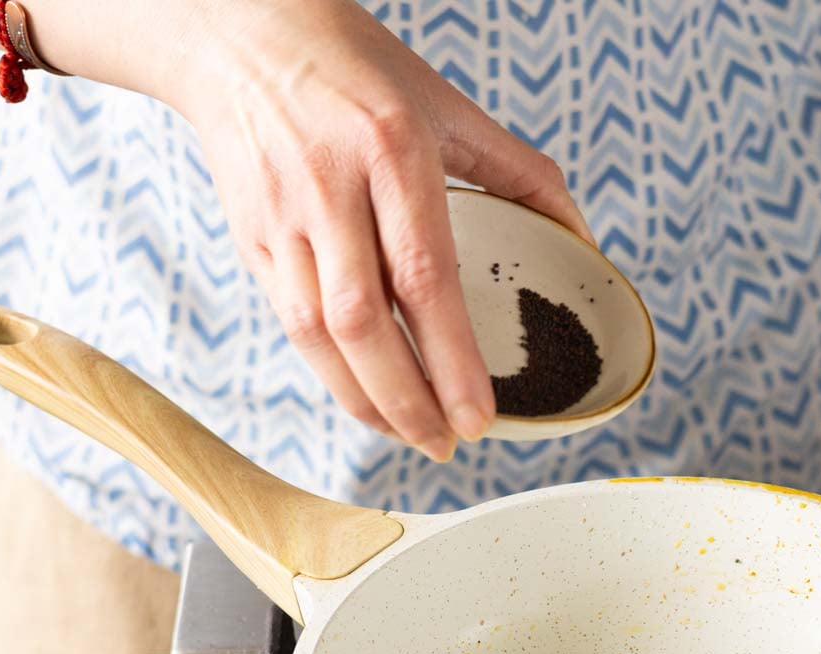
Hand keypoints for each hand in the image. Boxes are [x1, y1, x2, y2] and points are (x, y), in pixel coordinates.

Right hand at [168, 0, 591, 460]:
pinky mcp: (249, 238)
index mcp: (392, 149)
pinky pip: (287, 324)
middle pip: (363, 321)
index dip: (451, 358)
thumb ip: (519, 171)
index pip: (425, 275)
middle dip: (407, 399)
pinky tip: (367, 396)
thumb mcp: (446, 103)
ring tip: (411, 435)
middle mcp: (330, 186)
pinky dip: (329, 372)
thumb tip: (580, 240)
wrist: (240, 34)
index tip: (479, 417)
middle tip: (447, 445)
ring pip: (315, 335)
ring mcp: (280, 216)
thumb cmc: (356, 69)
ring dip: (364, 399)